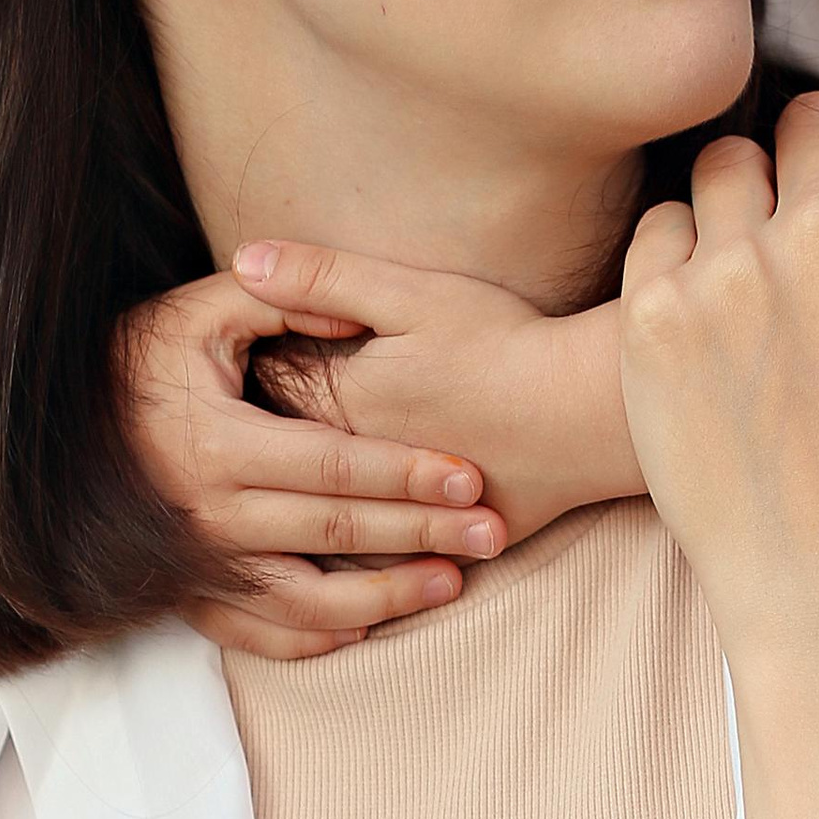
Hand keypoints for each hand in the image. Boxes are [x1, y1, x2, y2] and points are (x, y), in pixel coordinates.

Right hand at [120, 271, 502, 660]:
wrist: (47, 429)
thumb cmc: (136, 360)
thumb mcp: (195, 311)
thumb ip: (277, 302)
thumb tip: (349, 313)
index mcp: (217, 445)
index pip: (334, 466)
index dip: (407, 472)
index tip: (469, 475)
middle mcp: (209, 516)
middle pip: (337, 534)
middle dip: (423, 533)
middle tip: (492, 532)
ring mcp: (199, 565)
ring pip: (308, 602)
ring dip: (386, 599)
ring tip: (452, 582)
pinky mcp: (188, 595)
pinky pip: (258, 636)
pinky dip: (316, 639)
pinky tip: (369, 625)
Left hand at [233, 240, 639, 543]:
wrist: (590, 413)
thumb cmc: (505, 344)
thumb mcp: (411, 293)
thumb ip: (323, 277)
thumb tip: (242, 259)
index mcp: (336, 403)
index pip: (260, 388)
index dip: (243, 368)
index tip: (228, 356)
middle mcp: (356, 467)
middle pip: (279, 458)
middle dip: (256, 441)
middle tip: (231, 421)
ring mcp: (396, 514)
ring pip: (320, 517)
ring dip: (297, 505)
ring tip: (274, 486)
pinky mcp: (438, 541)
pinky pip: (376, 560)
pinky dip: (351, 556)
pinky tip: (340, 541)